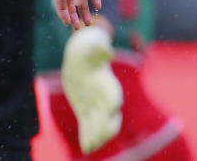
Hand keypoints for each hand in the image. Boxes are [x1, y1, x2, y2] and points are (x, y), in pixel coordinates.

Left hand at [61, 25, 122, 151]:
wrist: (82, 60)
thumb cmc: (89, 52)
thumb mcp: (92, 48)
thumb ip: (100, 50)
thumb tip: (109, 52)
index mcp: (109, 85)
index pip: (114, 99)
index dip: (112, 107)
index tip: (111, 113)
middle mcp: (106, 99)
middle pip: (110, 118)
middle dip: (105, 130)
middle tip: (97, 140)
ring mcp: (96, 108)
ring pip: (101, 127)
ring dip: (97, 137)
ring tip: (90, 148)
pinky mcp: (86, 113)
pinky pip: (89, 129)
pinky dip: (88, 139)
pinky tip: (86, 148)